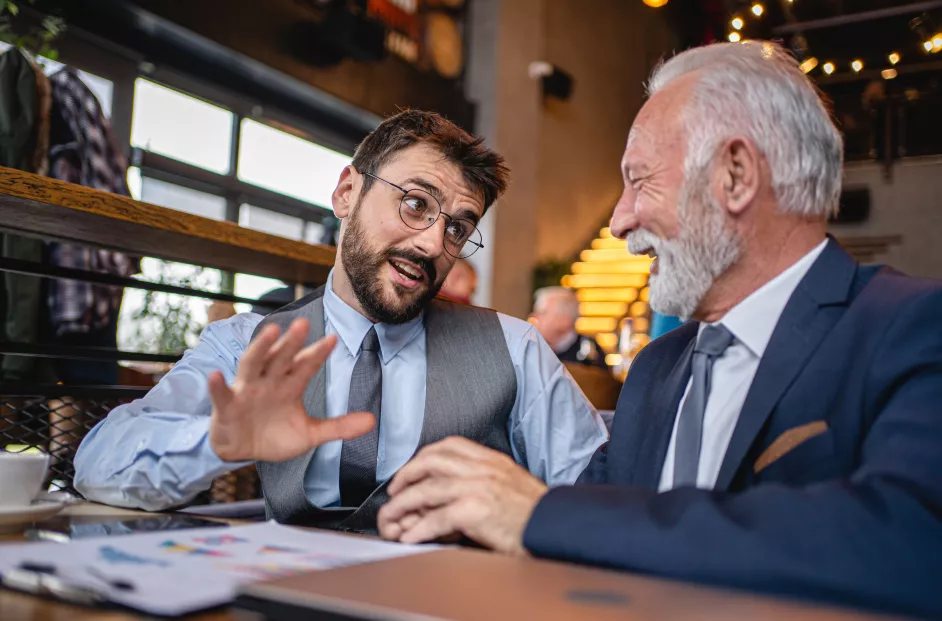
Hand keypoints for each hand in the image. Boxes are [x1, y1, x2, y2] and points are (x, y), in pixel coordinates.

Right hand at [208, 319, 373, 461]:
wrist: (243, 451)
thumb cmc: (275, 435)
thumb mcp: (310, 434)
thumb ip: (338, 427)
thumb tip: (373, 421)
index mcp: (290, 385)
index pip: (306, 365)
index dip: (318, 353)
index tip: (333, 339)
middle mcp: (269, 381)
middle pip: (281, 358)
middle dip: (291, 342)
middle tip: (303, 324)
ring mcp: (247, 391)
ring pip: (253, 364)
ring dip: (261, 348)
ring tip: (270, 331)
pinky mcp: (227, 406)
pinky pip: (222, 394)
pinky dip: (218, 386)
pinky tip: (216, 375)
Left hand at [377, 437, 547, 554]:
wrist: (555, 528)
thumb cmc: (535, 514)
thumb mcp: (511, 483)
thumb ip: (485, 479)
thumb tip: (455, 489)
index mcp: (492, 460)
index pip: (450, 444)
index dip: (424, 455)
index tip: (412, 468)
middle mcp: (484, 468)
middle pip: (433, 460)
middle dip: (407, 473)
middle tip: (395, 490)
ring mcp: (480, 487)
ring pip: (429, 488)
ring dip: (404, 503)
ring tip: (392, 517)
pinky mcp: (477, 511)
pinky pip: (438, 517)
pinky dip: (420, 528)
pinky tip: (411, 537)